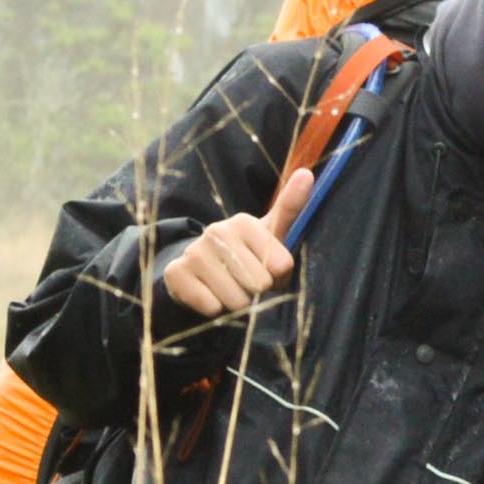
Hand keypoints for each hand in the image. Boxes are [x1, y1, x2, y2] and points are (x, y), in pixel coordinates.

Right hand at [155, 166, 315, 319]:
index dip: (279, 278)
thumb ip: (290, 208)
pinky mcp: (176, 273)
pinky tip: (211, 296)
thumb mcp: (270, 235)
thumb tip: (306, 174)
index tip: (268, 271)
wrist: (200, 271)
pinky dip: (216, 310)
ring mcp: (194, 251)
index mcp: (243, 222)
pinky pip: (211, 306)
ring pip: (236, 299)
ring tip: (230, 291)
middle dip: (258, 293)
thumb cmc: (245, 255)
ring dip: (238, 304)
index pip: (282, 265)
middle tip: (247, 284)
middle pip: (259, 283)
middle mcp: (217, 231)